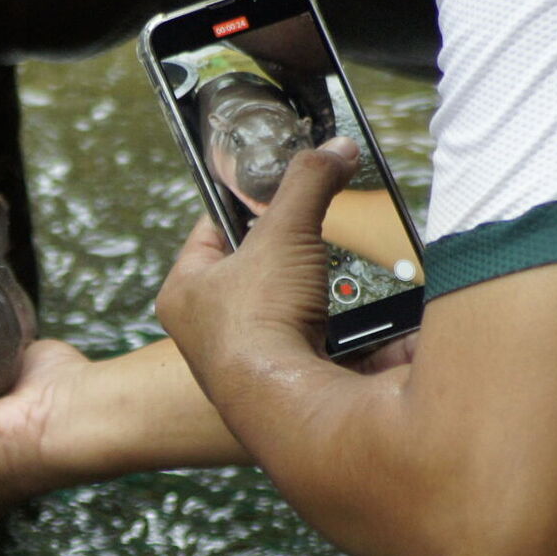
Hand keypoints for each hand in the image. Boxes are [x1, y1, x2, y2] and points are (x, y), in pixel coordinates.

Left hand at [155, 140, 359, 391]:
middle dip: (299, 249)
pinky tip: (372, 306)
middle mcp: (211, 330)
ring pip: (300, 305)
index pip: (213, 228)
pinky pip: (330, 339)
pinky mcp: (294, 382)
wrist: (284, 405)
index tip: (277, 185)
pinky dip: (353, 323)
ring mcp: (254, 360)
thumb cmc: (255, 324)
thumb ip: (308, 183)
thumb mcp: (283, 232)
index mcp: (184, 291)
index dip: (246, 202)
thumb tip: (335, 150)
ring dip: (330, 286)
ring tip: (353, 265)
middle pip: (262, 269)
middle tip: (325, 229)